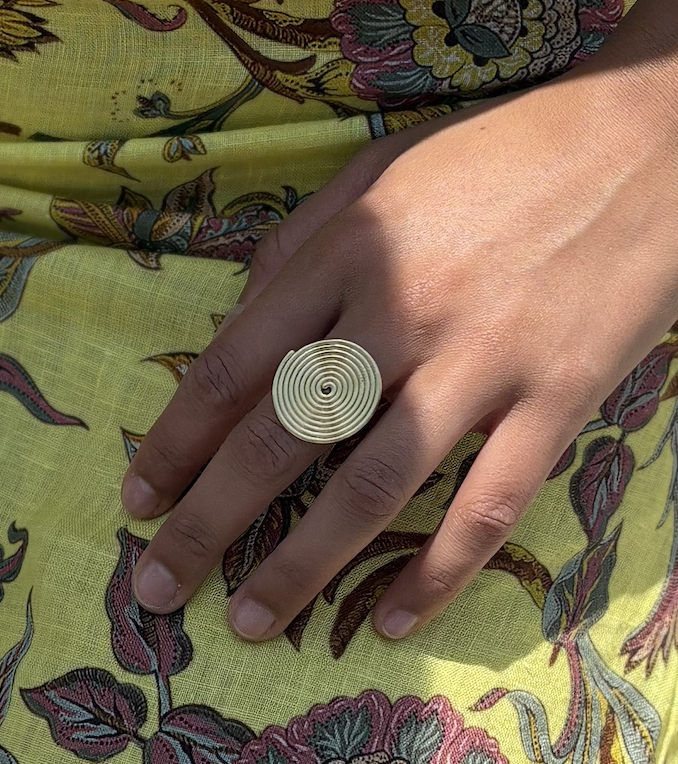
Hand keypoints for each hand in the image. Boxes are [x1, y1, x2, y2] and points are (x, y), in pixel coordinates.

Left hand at [121, 46, 677, 642]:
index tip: (136, 497)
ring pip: (373, 485)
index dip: (176, 441)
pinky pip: (488, 503)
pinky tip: (391, 620)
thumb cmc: (493, 156)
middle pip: (283, 436)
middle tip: (158, 587)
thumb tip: (232, 320)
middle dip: (209, 522)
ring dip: (301, 564)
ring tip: (248, 623)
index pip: (233, 366)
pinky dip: (439, 572)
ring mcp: (482, 362)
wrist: (642, 140)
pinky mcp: (558, 398)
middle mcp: (399, 313)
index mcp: (344, 254)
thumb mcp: (373, 176)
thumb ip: (295, 248)